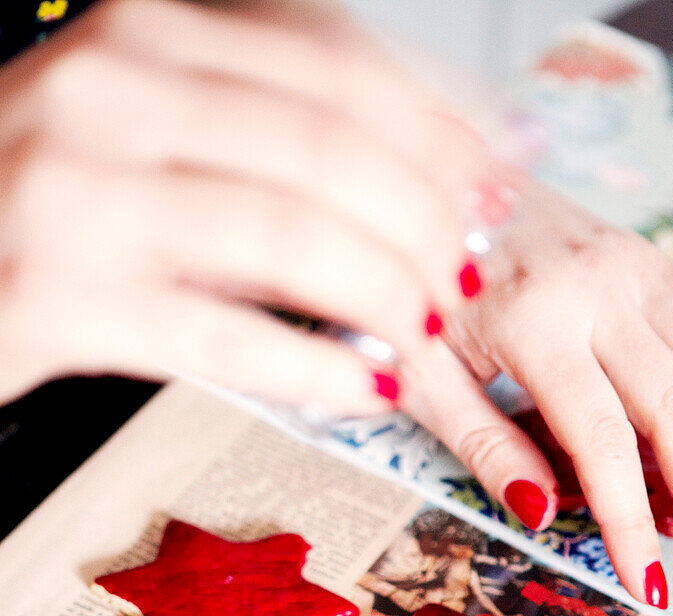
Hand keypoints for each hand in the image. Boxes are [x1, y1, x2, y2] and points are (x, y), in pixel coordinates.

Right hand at [0, 0, 489, 409]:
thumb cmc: (49, 198)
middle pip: (328, 151)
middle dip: (423, 224)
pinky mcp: (63, 300)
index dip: (434, 133)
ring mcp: (80, 194)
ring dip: (384, 293)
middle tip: (460, 278)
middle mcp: (111, 91)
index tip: (487, 188)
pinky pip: (226, 337)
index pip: (334, 66)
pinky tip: (364, 387)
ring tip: (422, 332)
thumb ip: (260, 128)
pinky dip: (316, 368)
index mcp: (147, 34)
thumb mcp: (147, 126)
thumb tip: (418, 163)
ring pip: (290, 239)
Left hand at [403, 176, 672, 606]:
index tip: (651, 583)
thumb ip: (481, 441)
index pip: (600, 442)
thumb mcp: (419, 368)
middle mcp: (601, 293)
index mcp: (536, 324)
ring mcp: (635, 271)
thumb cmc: (418, 281)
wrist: (433, 177)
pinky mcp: (650, 261)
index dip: (630, 519)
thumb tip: (544, 513)